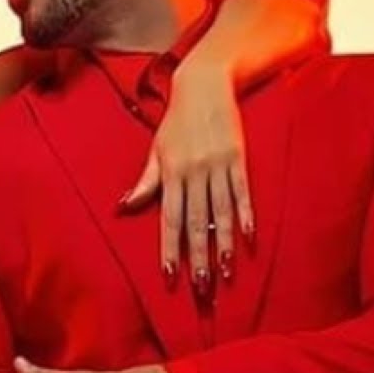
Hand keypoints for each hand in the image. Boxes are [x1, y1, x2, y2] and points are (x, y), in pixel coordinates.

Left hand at [122, 60, 253, 294]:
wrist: (204, 84)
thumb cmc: (176, 120)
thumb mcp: (156, 148)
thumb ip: (145, 181)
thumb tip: (125, 207)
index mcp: (170, 172)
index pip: (169, 220)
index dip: (170, 249)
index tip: (171, 276)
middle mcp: (193, 172)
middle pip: (196, 223)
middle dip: (197, 258)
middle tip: (201, 287)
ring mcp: (217, 166)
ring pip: (220, 213)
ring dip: (223, 245)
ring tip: (225, 273)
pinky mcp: (238, 158)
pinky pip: (242, 192)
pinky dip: (246, 216)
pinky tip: (248, 239)